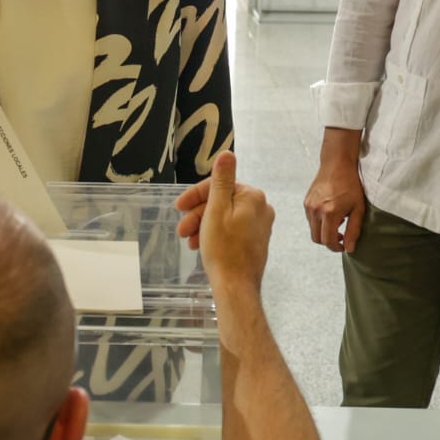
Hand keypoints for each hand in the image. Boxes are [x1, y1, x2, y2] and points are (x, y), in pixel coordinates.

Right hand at [175, 152, 272, 289]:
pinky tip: (200, 246)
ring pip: (224, 217)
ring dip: (202, 225)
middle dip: (198, 214)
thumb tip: (227, 153)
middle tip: (181, 230)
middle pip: (221, 201)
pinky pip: (231, 229)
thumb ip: (221, 180)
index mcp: (253, 196)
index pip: (219, 185)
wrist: (236, 287)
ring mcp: (260, 226)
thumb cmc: (223, 248)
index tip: (178, 207)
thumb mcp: (216, 210)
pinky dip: (214, 234)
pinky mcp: (256, 241)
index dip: (195, 195)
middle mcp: (261, 208)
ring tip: (188, 241)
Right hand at [303, 150, 366, 252]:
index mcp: (330, 213)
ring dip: (323, 232)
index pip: (328, 241)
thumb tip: (350, 248)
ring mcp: (309, 206)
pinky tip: (330, 214)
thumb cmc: (350, 185)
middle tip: (341, 237)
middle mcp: (316, 211)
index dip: (336, 247)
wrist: (337, 165)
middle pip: (317, 239)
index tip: (344, 246)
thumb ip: (353, 230)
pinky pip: (310, 220)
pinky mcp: (306, 202)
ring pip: (313, 230)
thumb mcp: (358, 208)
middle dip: (329, 242)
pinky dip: (319, 223)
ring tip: (337, 223)